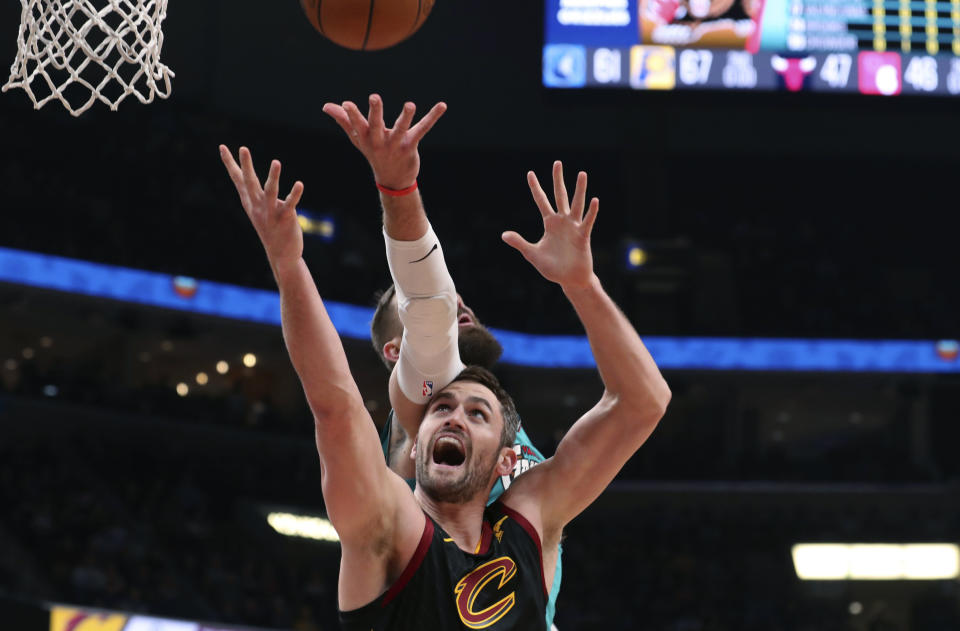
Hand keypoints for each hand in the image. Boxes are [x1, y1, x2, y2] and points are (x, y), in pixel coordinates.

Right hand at [220, 145, 304, 275]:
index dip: (230, 163)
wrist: (281, 255)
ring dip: (273, 177)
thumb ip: (254, 195)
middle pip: (250, 182)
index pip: (237, 179)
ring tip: (276, 162)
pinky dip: (294, 194)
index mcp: (250, 202)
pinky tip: (299, 184)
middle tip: (243, 148)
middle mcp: (258, 206)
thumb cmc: (271, 229)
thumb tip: (249, 180)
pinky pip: (290, 204)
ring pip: (270, 191)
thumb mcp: (258, 211)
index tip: (222, 147)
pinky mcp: (285, 218)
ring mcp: (271, 213)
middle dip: (246, 165)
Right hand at [322, 94, 445, 189]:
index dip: (352, 115)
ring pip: (401, 129)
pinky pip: (422, 129)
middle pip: (376, 126)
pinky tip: (442, 105)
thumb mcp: (358, 138)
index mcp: (366, 138)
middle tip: (374, 97)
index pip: (357, 125)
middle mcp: (380, 142)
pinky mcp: (411, 146)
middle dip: (375, 112)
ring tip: (410, 104)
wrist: (393, 180)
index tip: (346, 104)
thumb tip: (326, 106)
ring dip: (405, 116)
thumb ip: (343, 120)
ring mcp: (396, 145)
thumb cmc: (373, 152)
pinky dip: (432, 116)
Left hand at [502, 161, 599, 290]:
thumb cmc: (552, 268)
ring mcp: (574, 227)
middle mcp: (562, 221)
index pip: (541, 201)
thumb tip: (503, 234)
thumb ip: (519, 243)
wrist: (569, 280)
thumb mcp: (532, 254)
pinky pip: (587, 221)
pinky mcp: (583, 236)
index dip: (535, 188)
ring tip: (582, 174)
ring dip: (579, 190)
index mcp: (549, 224)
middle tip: (557, 163)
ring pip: (576, 204)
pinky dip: (591, 211)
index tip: (530, 173)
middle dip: (558, 180)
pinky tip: (594, 200)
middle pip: (560, 196)